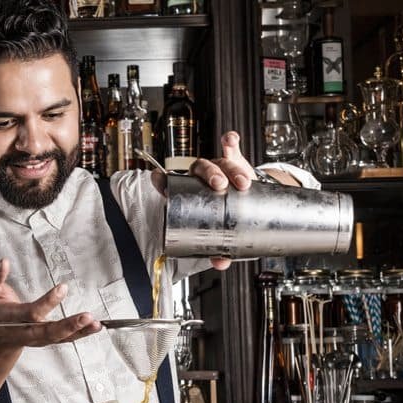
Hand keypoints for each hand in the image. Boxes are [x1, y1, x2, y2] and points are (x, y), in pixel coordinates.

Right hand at [0, 258, 101, 348]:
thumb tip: (3, 261)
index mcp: (13, 318)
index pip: (32, 312)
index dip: (48, 302)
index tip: (64, 287)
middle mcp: (27, 332)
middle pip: (49, 332)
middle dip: (68, 326)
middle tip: (87, 316)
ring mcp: (39, 339)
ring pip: (61, 338)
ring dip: (80, 332)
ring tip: (97, 323)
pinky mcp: (49, 340)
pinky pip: (67, 339)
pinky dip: (83, 333)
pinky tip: (97, 326)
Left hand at [150, 131, 255, 270]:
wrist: (245, 198)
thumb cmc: (223, 213)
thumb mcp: (219, 229)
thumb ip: (217, 246)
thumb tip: (220, 262)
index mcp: (188, 190)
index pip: (170, 182)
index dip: (162, 180)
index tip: (157, 179)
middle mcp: (200, 176)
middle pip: (200, 170)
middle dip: (210, 176)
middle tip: (220, 186)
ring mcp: (217, 166)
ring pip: (219, 161)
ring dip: (229, 168)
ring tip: (242, 182)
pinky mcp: (234, 160)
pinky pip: (231, 146)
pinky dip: (230, 141)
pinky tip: (231, 139)